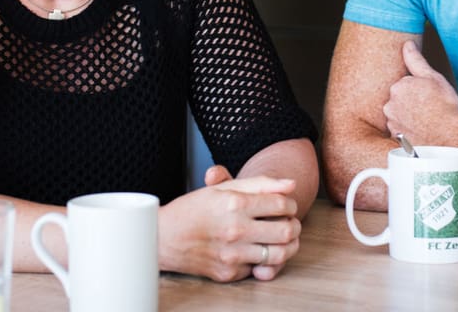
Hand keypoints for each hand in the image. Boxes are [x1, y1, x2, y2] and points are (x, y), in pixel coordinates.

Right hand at [158, 166, 300, 281]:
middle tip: (290, 222)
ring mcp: (232, 255)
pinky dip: (265, 260)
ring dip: (288, 246)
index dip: (290, 204)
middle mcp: (235, 230)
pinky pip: (260, 269)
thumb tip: (290, 184)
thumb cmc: (193, 209)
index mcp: (235, 204)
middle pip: (286, 231)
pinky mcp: (228, 273)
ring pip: (280, 254)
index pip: (282, 205)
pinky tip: (258, 249)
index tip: (287, 205)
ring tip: (282, 238)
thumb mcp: (224, 188)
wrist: (163, 237)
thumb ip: (260, 183)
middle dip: (294, 225)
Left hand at [383, 40, 457, 142]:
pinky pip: (401, 131)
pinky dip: (409, 130)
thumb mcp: (432, 77)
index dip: (420, 90)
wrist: (449, 135)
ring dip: (409, 117)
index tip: (431, 96)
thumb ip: (416, 60)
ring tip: (427, 121)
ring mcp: (392, 123)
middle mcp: (390, 105)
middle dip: (412, 103)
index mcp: (397, 86)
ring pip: (400, 115)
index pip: (406, 85)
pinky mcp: (396, 138)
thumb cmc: (444, 105)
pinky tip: (422, 131)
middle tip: (430, 108)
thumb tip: (407, 44)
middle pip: (400, 100)